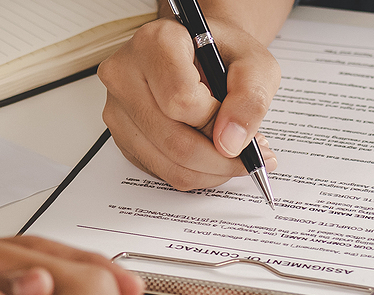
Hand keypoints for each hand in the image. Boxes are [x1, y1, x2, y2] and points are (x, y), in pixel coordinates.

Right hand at [99, 9, 283, 189]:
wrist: (202, 54)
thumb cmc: (225, 53)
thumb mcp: (255, 64)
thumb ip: (251, 99)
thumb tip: (230, 144)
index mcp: (156, 43)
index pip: (181, 101)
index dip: (217, 122)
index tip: (238, 125)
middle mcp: (126, 74)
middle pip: (173, 141)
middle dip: (219, 160)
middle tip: (248, 158)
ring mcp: (118, 108)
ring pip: (167, 164)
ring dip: (208, 172)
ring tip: (233, 157)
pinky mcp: (121, 135)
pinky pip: (159, 171)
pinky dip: (192, 173)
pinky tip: (209, 155)